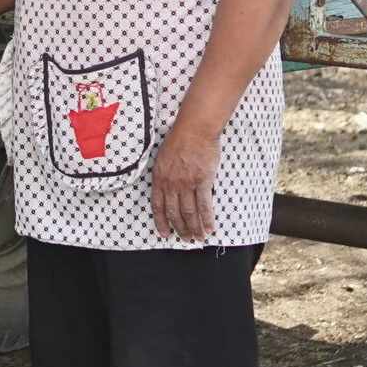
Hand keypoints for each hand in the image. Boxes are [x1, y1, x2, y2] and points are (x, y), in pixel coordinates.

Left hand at [150, 125, 219, 242]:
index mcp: (159, 178)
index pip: (158, 206)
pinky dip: (207, 219)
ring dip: (194, 228)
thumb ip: (164, 175)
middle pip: (175, 212)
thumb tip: (167, 190)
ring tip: (198, 238)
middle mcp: (171, 183)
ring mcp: (187, 183)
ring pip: (189, 212)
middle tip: (185, 239)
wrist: (195, 128)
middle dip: (180, 228)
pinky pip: (204, 205)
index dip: (161, 222)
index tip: (164, 233)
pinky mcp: (203, 181)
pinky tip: (209, 227)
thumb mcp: (162, 158)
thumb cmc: (179, 139)